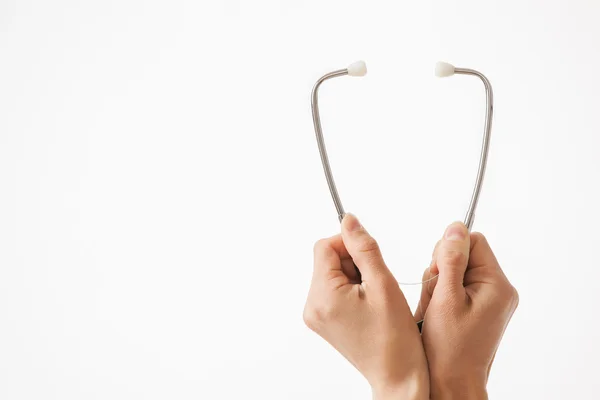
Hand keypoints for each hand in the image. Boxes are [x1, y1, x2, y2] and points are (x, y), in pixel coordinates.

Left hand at [303, 214, 428, 399]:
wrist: (396, 374)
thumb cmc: (395, 337)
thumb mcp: (383, 284)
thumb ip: (364, 247)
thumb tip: (349, 220)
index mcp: (323, 295)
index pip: (325, 247)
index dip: (349, 243)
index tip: (370, 255)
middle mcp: (312, 305)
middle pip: (327, 260)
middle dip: (353, 262)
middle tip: (376, 282)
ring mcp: (315, 315)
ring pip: (331, 274)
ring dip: (354, 276)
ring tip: (374, 296)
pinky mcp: (323, 321)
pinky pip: (332, 290)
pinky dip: (351, 289)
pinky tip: (368, 305)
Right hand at [414, 222, 518, 399]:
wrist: (452, 383)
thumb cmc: (449, 349)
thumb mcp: (445, 299)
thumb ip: (451, 260)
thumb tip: (455, 227)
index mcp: (497, 285)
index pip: (473, 241)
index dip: (449, 251)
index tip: (438, 275)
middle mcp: (498, 289)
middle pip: (463, 254)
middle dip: (441, 271)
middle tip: (436, 299)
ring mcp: (489, 300)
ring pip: (455, 271)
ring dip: (438, 286)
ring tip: (436, 311)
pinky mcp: (479, 308)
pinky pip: (455, 287)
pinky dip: (441, 296)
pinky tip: (438, 315)